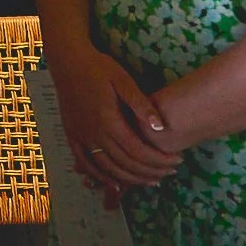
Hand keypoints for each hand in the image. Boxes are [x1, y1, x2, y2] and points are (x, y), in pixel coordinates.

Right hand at [53, 45, 180, 196]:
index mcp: (108, 119)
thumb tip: (161, 128)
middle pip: (126, 164)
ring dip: (131, 179)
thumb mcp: (123, 79)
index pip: (138, 151)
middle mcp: (93, 133)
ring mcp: (80, 137)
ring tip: (151, 180)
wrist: (67, 61)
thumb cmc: (98, 68)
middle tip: (170, 172)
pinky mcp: (72, 137)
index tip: (177, 160)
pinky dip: (102, 177)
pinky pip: (87, 164)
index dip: (160, 160)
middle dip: (151, 172)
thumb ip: (142, 104)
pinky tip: (117, 183)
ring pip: (108, 169)